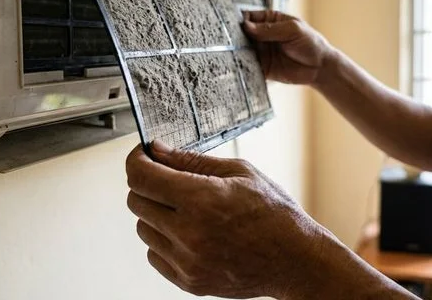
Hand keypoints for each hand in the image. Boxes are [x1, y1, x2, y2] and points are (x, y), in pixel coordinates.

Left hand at [125, 140, 326, 298]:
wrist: (295, 259)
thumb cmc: (274, 213)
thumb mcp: (239, 172)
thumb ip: (191, 160)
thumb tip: (157, 150)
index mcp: (202, 199)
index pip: (140, 176)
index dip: (136, 159)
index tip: (143, 155)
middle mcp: (189, 233)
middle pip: (136, 201)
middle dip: (148, 184)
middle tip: (171, 180)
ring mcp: (187, 261)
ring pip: (142, 228)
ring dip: (156, 214)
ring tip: (188, 210)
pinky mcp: (188, 281)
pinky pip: (154, 254)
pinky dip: (166, 240)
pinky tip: (192, 233)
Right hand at [242, 10, 333, 85]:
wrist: (320, 67)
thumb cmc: (311, 43)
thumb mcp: (293, 29)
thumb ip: (270, 29)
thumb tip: (247, 26)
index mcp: (269, 21)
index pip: (249, 17)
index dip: (241, 20)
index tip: (236, 25)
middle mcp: (262, 36)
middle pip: (242, 34)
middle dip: (235, 37)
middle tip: (231, 41)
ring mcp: (261, 52)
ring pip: (242, 50)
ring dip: (237, 52)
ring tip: (233, 53)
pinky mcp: (262, 67)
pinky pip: (249, 66)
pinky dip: (243, 66)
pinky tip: (241, 65)